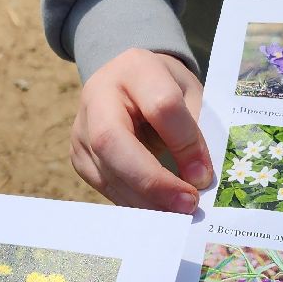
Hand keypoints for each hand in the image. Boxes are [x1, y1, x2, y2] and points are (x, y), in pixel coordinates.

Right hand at [71, 48, 211, 211]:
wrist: (130, 84)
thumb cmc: (168, 90)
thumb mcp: (190, 97)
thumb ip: (194, 132)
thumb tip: (196, 182)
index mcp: (136, 68)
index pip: (161, 107)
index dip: (185, 144)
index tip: (204, 175)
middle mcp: (98, 94)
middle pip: (111, 141)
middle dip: (152, 180)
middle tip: (186, 205)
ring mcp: (81, 127)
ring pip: (106, 170)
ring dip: (146, 200)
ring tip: (177, 213)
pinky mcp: (78, 156)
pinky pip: (104, 186)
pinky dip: (134, 204)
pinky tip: (157, 211)